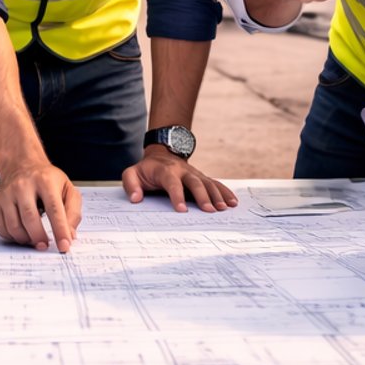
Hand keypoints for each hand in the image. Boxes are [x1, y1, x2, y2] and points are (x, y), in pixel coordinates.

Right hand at [0, 156, 80, 252]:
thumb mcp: (67, 189)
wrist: (21, 165)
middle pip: (30, 218)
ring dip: (26, 239)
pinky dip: (12, 237)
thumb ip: (73, 212)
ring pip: (14, 225)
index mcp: (45, 180)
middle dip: (39, 237)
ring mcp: (6, 194)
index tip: (64, 246)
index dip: (60, 230)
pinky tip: (21, 234)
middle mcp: (23, 185)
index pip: (54, 208)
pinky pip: (1, 228)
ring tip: (34, 239)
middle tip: (45, 246)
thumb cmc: (46, 180)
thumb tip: (69, 235)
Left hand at [120, 146, 237, 212]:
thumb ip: (131, 185)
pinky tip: (233, 202)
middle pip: (195, 182)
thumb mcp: (132, 173)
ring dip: (217, 195)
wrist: (162, 153)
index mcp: (165, 171)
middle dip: (202, 196)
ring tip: (224, 208)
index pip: (172, 183)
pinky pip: (215, 183)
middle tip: (209, 211)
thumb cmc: (146, 170)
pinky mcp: (202, 177)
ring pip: (208, 182)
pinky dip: (225, 192)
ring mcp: (194, 173)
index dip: (177, 196)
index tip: (181, 210)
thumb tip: (136, 199)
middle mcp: (183, 171)